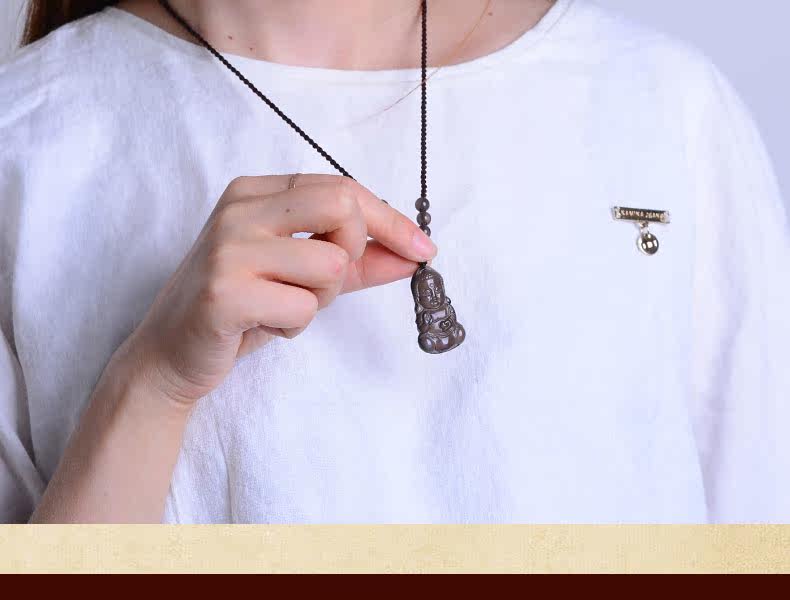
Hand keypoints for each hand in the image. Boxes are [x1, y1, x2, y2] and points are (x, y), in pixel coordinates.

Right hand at [119, 174, 436, 406]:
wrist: (171, 353)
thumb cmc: (240, 308)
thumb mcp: (301, 275)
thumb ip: (357, 262)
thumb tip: (414, 255)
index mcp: (256, 193)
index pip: (342, 188)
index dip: (390, 220)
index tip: (423, 249)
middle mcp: (240, 210)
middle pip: (342, 205)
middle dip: (357, 250)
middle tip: (331, 279)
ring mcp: (228, 248)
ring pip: (330, 264)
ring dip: (321, 299)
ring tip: (283, 306)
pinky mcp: (224, 291)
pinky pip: (303, 306)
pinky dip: (295, 325)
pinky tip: (264, 324)